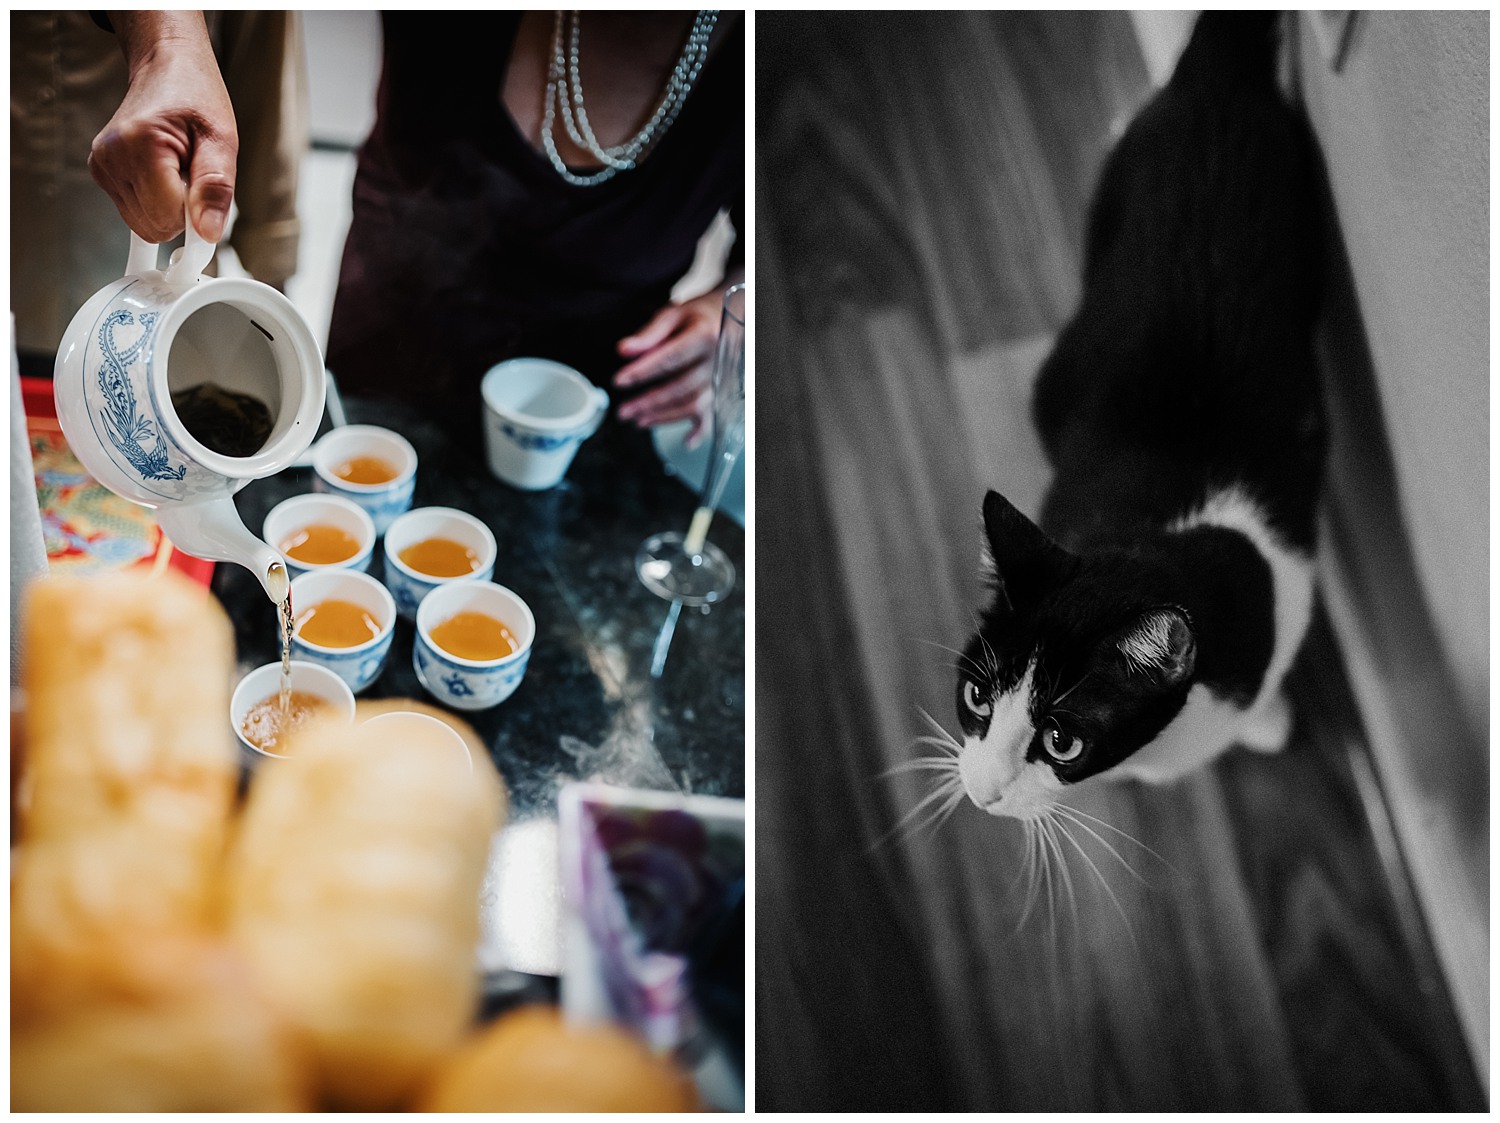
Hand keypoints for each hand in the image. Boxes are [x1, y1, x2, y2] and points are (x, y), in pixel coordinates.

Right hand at [88, 12, 237, 243]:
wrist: (166, 69)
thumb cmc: (195, 97)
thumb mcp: (221, 139)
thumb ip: (216, 188)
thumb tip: (207, 232)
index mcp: (139, 145)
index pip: (168, 217)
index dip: (196, 215)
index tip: (206, 194)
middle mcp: (111, 157)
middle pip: (154, 227)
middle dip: (182, 211)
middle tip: (192, 174)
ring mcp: (102, 165)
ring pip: (144, 225)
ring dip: (169, 206)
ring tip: (178, 168)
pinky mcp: (102, 172)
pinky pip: (136, 212)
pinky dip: (155, 201)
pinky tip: (163, 173)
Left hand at [614, 287, 729, 446]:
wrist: (733, 316)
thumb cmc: (699, 315)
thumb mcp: (674, 314)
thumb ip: (649, 333)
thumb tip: (624, 350)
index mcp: (703, 336)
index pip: (669, 358)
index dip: (643, 372)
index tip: (620, 381)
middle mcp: (715, 361)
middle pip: (679, 387)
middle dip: (649, 402)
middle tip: (624, 411)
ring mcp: (719, 379)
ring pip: (692, 404)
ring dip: (664, 416)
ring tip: (639, 421)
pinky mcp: (719, 391)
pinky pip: (712, 414)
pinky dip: (700, 431)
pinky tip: (686, 442)